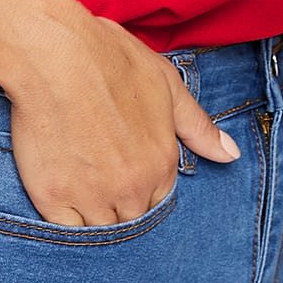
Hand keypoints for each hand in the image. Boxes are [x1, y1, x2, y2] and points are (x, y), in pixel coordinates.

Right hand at [3, 11, 241, 227]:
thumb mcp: (164, 83)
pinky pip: (65, 230)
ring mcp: (92, 195)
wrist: (54, 52)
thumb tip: (231, 155)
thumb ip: (197, 126)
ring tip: (77, 182)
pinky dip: (64, 221)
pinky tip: (58, 193)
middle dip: (118, 204)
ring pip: (99, 230)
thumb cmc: (108, 58)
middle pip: (130, 220)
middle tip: (97, 173)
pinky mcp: (52, 196)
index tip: (122, 169)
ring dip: (92, 214)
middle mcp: (132, 187)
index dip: (140, 187)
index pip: (158, 202)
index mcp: (161, 162)